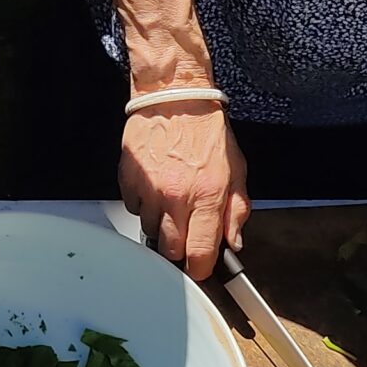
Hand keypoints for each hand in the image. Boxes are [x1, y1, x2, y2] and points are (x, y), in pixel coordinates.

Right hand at [120, 103, 247, 280]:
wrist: (174, 98)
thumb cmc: (206, 130)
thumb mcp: (236, 170)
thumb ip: (236, 211)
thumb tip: (234, 241)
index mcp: (207, 195)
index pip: (201, 252)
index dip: (201, 268)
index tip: (201, 268)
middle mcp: (176, 196)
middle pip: (170, 250)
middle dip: (180, 249)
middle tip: (187, 232)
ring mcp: (149, 189)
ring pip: (150, 231)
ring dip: (161, 225)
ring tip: (171, 201)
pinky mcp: (129, 180)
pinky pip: (133, 209)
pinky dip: (144, 205)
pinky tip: (156, 188)